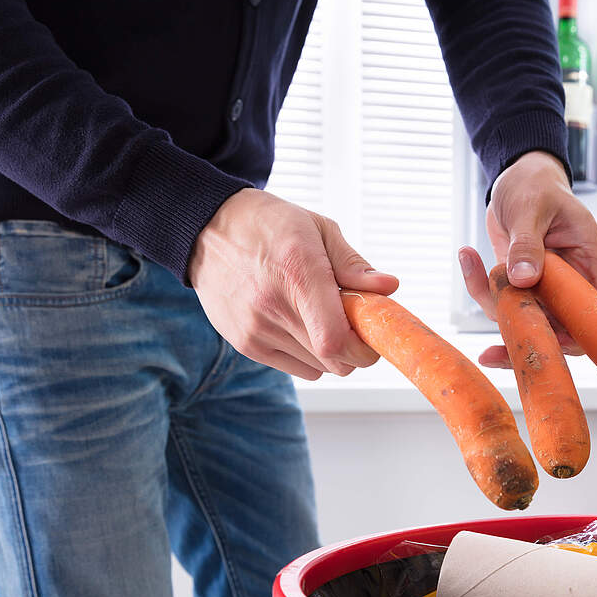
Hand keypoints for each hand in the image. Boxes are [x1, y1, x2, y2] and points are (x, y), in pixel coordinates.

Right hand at [187, 188, 397, 379]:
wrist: (207, 232)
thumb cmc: (269, 227)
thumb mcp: (317, 229)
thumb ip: (354, 264)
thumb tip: (389, 287)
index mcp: (298, 271)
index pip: (336, 339)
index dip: (364, 348)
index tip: (373, 335)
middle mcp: (273, 306)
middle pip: (334, 360)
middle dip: (355, 350)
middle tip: (354, 325)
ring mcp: (255, 329)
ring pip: (318, 368)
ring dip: (331, 352)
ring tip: (320, 317)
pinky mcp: (245, 344)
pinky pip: (296, 369)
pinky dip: (309, 355)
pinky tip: (299, 325)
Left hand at [459, 150, 596, 367]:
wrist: (517, 178)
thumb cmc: (536, 185)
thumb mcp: (533, 207)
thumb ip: (528, 243)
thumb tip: (523, 278)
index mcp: (589, 261)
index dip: (580, 335)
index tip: (549, 342)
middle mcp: (569, 281)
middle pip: (559, 329)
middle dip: (525, 341)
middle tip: (490, 353)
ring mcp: (543, 287)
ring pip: (524, 320)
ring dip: (492, 305)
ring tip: (470, 262)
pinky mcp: (519, 286)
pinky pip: (500, 302)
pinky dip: (478, 286)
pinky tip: (467, 256)